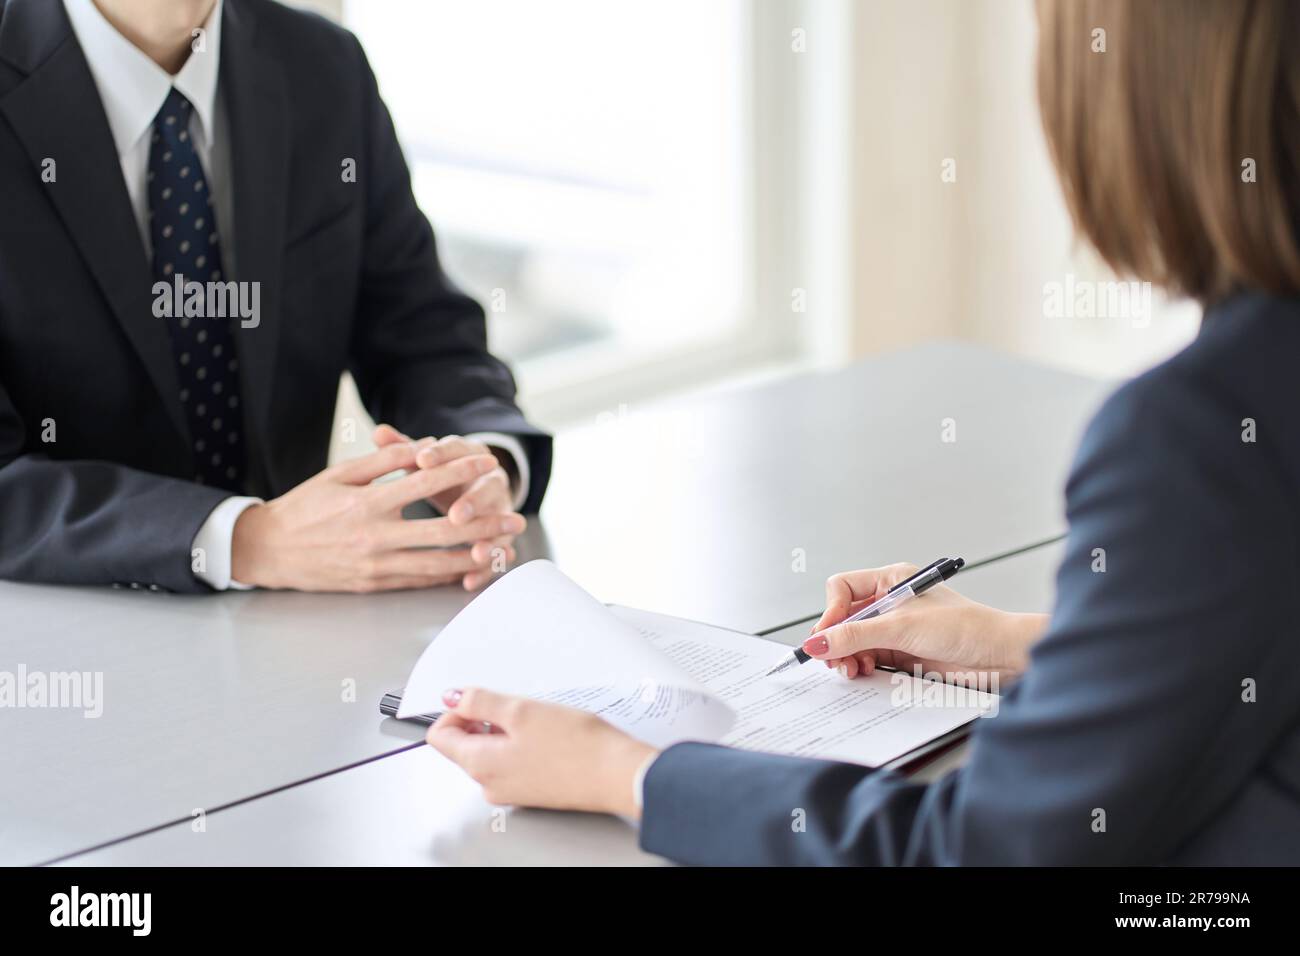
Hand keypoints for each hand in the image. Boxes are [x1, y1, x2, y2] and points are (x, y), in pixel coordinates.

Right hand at [230, 442, 524, 591]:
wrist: (268, 550)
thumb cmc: (304, 507)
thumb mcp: (339, 473)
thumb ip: (383, 460)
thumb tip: (423, 447)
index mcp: (366, 503)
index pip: (424, 484)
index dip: (460, 472)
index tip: (486, 463)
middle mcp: (374, 537)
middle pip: (442, 531)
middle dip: (484, 524)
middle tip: (515, 518)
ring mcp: (375, 565)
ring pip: (436, 563)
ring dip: (474, 556)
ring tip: (503, 548)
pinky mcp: (373, 585)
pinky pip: (418, 581)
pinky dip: (447, 576)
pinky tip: (469, 569)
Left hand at [426, 688, 657, 817]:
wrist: (617, 775)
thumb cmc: (576, 747)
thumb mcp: (521, 711)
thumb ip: (479, 702)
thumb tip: (451, 697)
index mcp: (478, 764)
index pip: (439, 736)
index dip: (456, 710)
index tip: (481, 699)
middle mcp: (488, 783)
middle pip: (465, 744)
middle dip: (484, 719)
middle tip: (517, 707)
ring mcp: (510, 789)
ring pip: (490, 751)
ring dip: (506, 730)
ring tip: (538, 721)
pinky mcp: (531, 789)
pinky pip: (512, 761)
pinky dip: (522, 743)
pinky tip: (549, 735)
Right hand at [807, 563, 1046, 681]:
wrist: (998, 656)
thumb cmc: (965, 627)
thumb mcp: (902, 627)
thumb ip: (855, 635)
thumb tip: (818, 642)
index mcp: (891, 580)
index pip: (843, 589)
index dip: (831, 612)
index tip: (828, 635)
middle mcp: (890, 602)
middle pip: (845, 617)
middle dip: (836, 639)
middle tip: (833, 659)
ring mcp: (895, 628)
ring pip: (854, 640)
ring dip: (847, 655)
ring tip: (851, 669)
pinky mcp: (902, 652)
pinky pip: (869, 657)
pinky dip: (862, 665)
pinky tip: (865, 671)